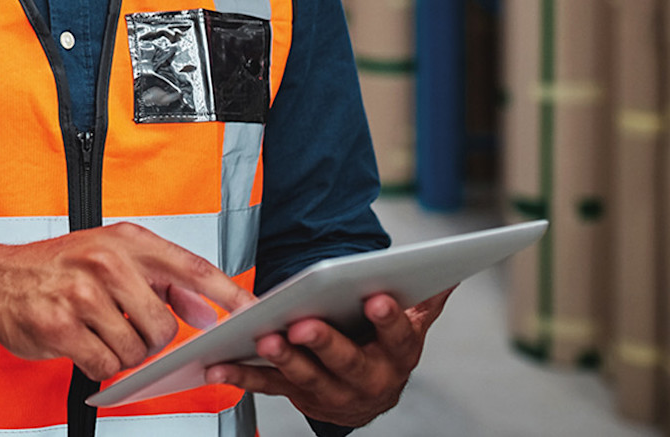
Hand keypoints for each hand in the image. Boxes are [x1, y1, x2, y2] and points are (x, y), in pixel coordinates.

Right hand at [0, 222, 254, 380]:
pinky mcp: (61, 325)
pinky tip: (83, 345)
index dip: (227, 293)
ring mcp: (83, 293)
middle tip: (128, 328)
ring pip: (134, 349)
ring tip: (98, 332)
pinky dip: (98, 365)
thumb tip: (204, 309)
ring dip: (121, 353)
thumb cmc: (56, 268)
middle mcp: (106, 261)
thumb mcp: (111, 257)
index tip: (253, 311)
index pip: (192, 267)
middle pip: (163, 325)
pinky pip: (104, 365)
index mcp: (127, 241)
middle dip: (151, 339)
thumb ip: (163, 281)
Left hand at [203, 287, 452, 428]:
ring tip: (265, 338)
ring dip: (284, 359)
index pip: (397, 337)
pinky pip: (269, 387)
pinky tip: (220, 366)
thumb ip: (425, 300)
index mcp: (398, 356)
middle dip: (326, 343)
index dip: (387, 319)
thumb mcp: (411, 327)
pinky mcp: (298, 396)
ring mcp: (331, 392)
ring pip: (307, 377)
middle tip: (305, 324)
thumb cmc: (385, 349)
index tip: (375, 298)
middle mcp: (368, 379)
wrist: (368, 397)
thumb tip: (449, 271)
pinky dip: (242, 378)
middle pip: (348, 362)